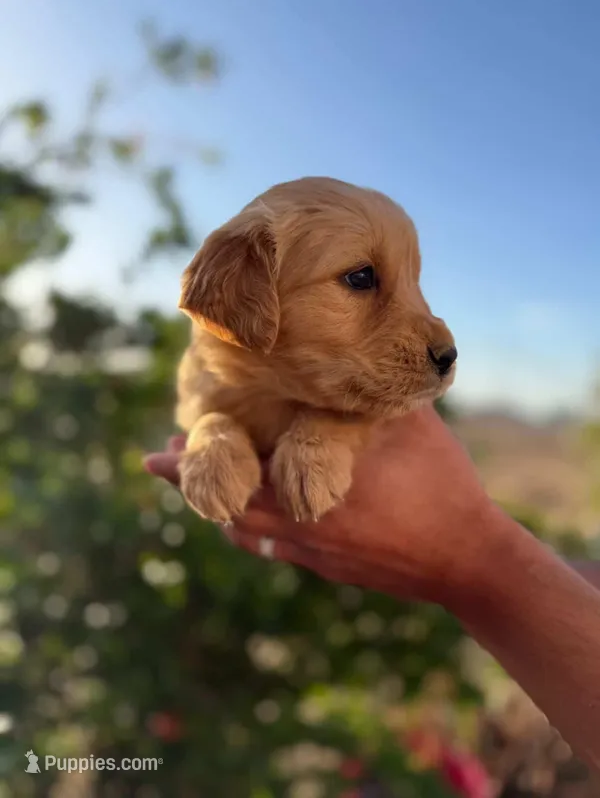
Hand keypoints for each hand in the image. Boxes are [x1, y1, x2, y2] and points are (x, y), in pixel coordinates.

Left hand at [143, 406, 496, 606]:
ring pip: (250, 533)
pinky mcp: (331, 568)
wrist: (467, 559)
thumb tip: (364, 355)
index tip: (159, 453)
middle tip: (161, 463)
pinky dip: (253, 534)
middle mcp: (305, 525)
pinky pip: (277, 551)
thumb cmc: (442, 487)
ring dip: (222, 509)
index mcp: (316, 485)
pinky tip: (248, 525)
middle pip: (231, 507)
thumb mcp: (413, 427)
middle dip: (194, 486)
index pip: (238, 477)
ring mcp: (316, 553)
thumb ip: (380, 393)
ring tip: (199, 492)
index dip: (195, 466)